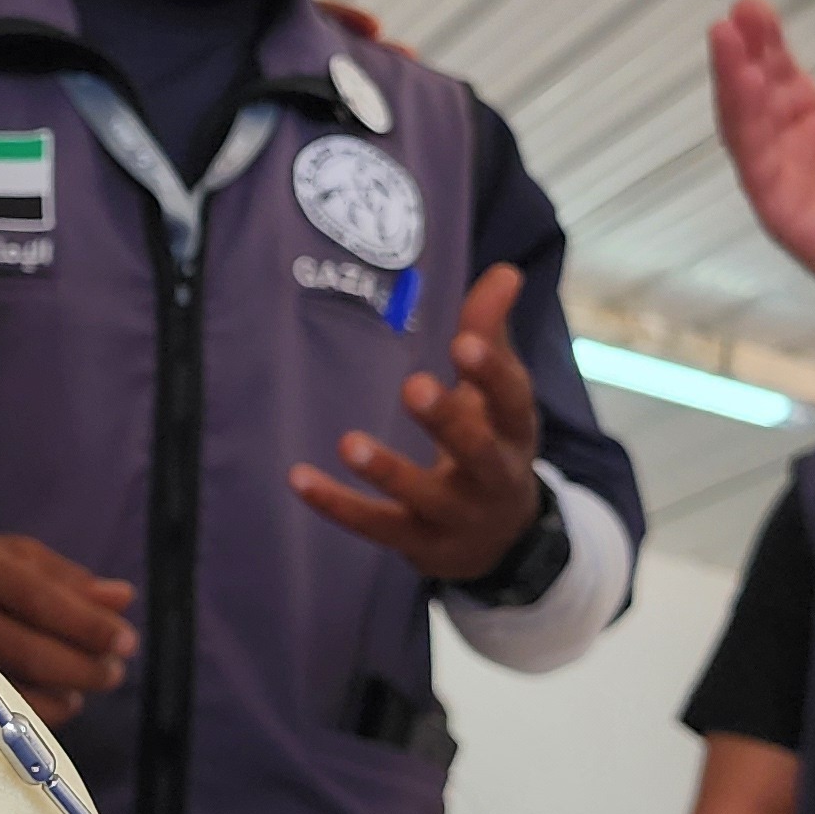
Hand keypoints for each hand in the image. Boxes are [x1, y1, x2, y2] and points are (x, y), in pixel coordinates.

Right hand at [0, 531, 136, 724]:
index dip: (86, 625)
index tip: (127, 641)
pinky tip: (61, 701)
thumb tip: (122, 599)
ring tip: (90, 685)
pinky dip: (39, 712)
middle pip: (27, 649)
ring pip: (12, 687)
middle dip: (82, 666)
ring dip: (64, 692)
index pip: (39, 599)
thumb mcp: (17, 559)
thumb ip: (70, 580)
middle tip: (114, 671)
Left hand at [289, 264, 544, 582]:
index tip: (463, 341)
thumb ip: (491, 332)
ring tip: (350, 443)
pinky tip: (299, 478)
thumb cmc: (493, 444)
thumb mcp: (497, 395)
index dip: (492, 373)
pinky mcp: (417, 543)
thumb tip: (504, 270)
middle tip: (413, 386)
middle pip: (477, 453)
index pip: (511, 401)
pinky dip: (337, 505)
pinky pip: (375, 527)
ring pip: (422, 498)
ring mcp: (455, 517)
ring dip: (388, 472)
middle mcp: (493, 478)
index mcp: (515, 432)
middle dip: (447, 422)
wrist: (501, 543)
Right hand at [711, 5, 814, 335]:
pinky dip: (742, 120)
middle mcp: (793, 154)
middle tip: (739, 10)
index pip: (784, 80)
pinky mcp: (779, 209)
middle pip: (757, 95)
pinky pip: (753, 159)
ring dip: (731, 81)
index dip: (770, 46)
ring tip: (724, 36)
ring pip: (744, 124)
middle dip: (746, 53)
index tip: (757, 8)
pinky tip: (741, 84)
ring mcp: (782, 182)